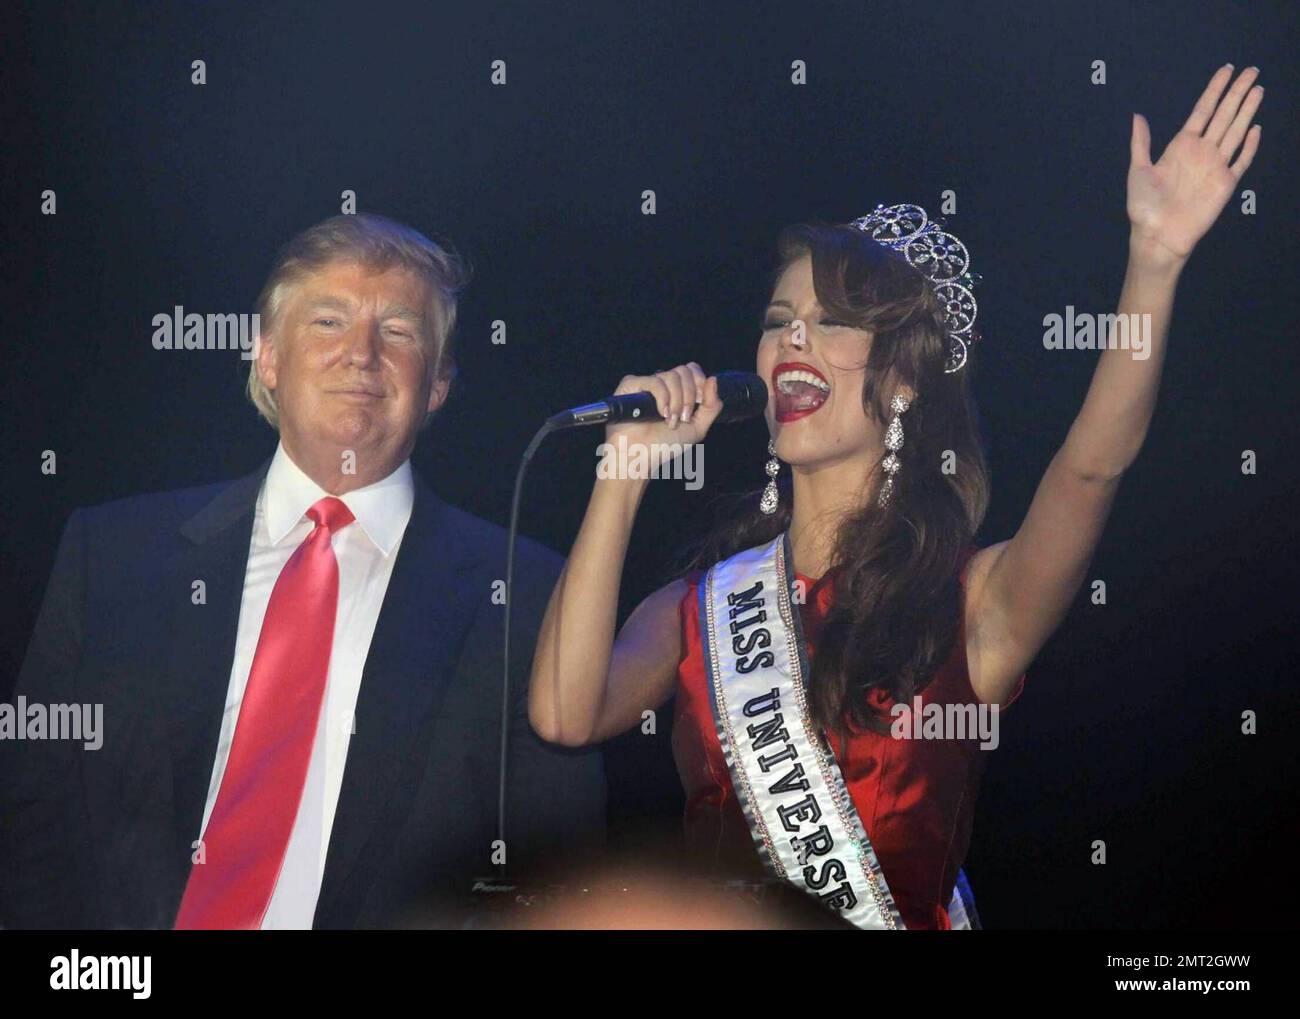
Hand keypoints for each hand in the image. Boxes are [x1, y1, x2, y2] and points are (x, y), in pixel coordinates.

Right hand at [603, 362, 723, 469]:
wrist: (640, 457)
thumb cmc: (664, 445)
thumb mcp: (697, 428)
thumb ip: (711, 406)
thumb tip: (713, 380)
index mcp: (676, 390)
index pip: (691, 369)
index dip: (698, 382)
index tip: (698, 403)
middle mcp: (661, 384)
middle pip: (683, 371)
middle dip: (688, 396)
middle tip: (683, 417)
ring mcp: (646, 384)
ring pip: (671, 376)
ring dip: (676, 402)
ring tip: (670, 421)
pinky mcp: (631, 385)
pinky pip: (654, 381)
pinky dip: (663, 398)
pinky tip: (661, 414)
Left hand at [1127, 64, 1262, 264]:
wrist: (1157, 235)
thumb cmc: (1144, 206)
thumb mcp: (1137, 170)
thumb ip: (1141, 142)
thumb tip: (1137, 116)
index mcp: (1181, 145)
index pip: (1203, 110)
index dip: (1215, 89)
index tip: (1226, 69)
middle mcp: (1201, 151)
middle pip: (1224, 114)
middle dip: (1237, 92)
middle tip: (1252, 70)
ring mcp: (1215, 166)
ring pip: (1236, 131)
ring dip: (1247, 110)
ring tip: (1258, 89)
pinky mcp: (1225, 183)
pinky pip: (1242, 160)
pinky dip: (1250, 145)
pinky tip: (1256, 128)